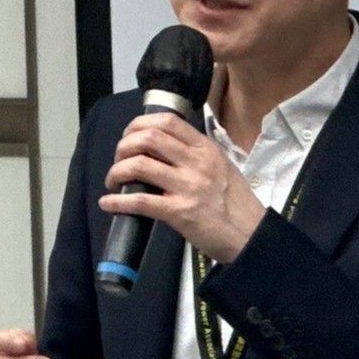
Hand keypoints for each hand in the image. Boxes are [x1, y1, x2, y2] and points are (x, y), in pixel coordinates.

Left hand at [98, 112, 266, 262]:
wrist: (251, 236)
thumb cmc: (236, 204)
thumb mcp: (222, 167)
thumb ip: (196, 156)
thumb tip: (161, 151)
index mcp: (206, 149)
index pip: (167, 122)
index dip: (139, 124)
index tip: (128, 137)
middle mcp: (196, 162)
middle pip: (147, 139)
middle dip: (123, 147)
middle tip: (119, 161)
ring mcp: (188, 186)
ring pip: (139, 165)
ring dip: (116, 172)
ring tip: (113, 181)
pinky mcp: (179, 212)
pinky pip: (139, 202)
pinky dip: (117, 201)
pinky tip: (108, 203)